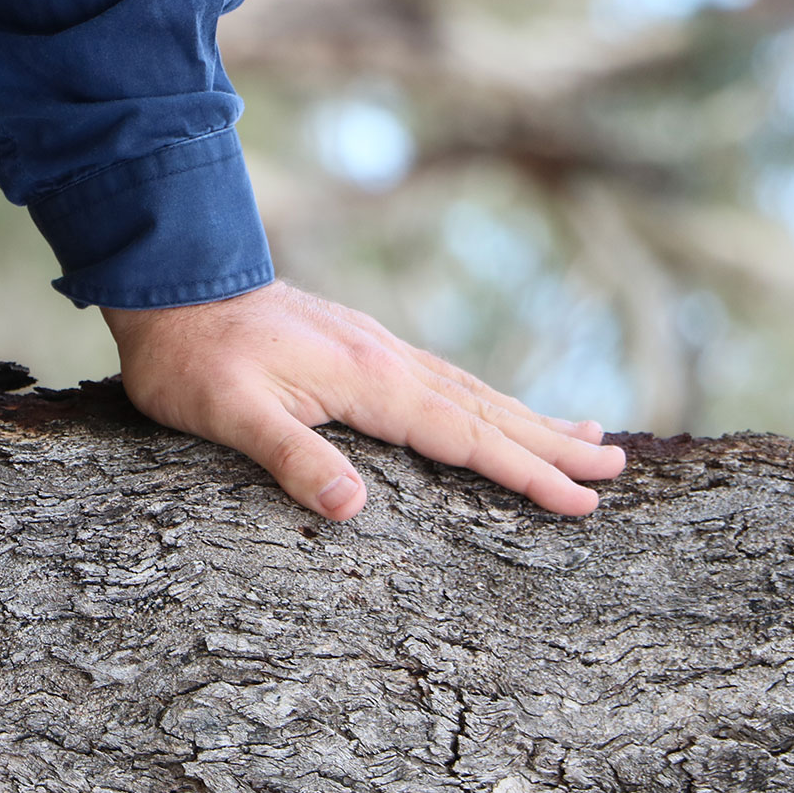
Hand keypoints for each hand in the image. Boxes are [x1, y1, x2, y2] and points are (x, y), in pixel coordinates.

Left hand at [99, 281, 625, 519]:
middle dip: (554, 444)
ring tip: (589, 435)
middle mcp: (388, 360)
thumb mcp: (229, 416)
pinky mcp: (360, 346)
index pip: (466, 438)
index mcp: (370, 382)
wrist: (173, 284)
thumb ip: (290, 458)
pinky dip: (485, 399)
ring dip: (531, 418)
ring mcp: (378, 349)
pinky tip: (492, 408)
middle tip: (620, 469)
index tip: (582, 502)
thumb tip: (353, 508)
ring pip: (473, 390)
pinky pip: (444, 379)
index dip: (526, 473)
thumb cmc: (194, 359)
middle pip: (488, 411)